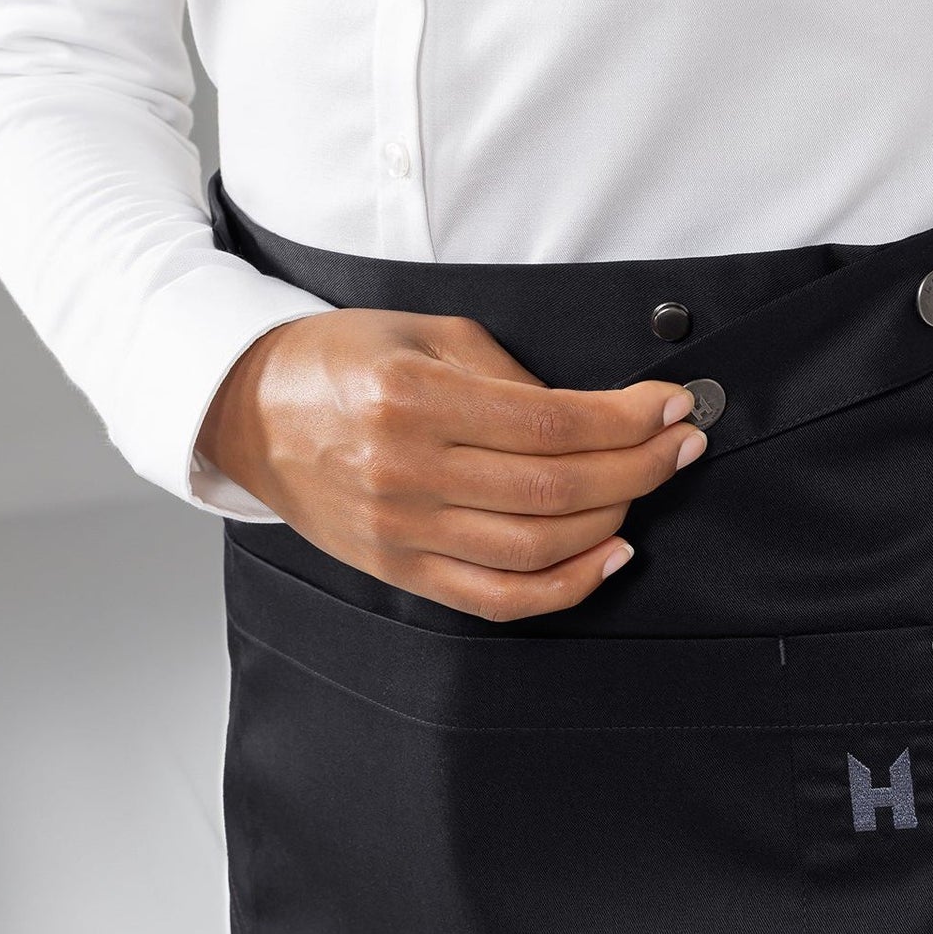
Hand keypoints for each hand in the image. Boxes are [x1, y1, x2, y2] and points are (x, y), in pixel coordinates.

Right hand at [197, 309, 705, 619]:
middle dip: (638, 467)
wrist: (250, 411)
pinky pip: (499, 599)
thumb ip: (511, 375)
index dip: (627, 418)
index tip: (673, 406)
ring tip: (646, 487)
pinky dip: (566, 586)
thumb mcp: (426, 334)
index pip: (550, 422)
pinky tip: (610, 556)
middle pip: (554, 488)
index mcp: (412, 398)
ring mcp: (403, 532)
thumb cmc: (340, 361)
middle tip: (681, 445)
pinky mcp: (402, 571)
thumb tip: (596, 416)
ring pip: (536, 547)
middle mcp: (406, 472)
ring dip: (612, 520)